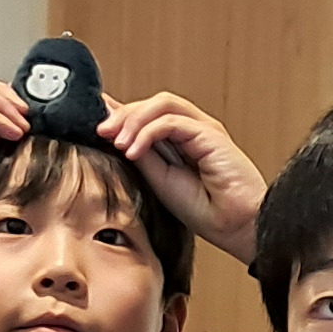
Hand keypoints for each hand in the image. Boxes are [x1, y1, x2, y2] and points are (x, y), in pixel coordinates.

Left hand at [100, 93, 264, 249]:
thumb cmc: (209, 212)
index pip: (147, 115)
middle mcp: (192, 130)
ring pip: (161, 104)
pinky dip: (147, 132)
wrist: (240, 227)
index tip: (92, 116)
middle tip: (100, 131)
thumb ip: (142, 157)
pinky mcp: (211, 134)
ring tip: (116, 141)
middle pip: (151, 104)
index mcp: (181, 141)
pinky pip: (172, 121)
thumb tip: (115, 138)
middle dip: (121, 115)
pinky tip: (133, 150)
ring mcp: (203, 129)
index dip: (119, 111)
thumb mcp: (160, 183)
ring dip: (133, 119)